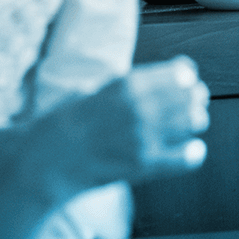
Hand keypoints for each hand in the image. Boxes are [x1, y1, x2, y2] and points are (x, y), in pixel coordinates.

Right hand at [0, 58, 211, 204]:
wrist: (43, 164)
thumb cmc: (60, 127)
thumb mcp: (91, 91)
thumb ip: (121, 86)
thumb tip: (146, 79)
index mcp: (126, 84)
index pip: (180, 72)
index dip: (185, 77)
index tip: (185, 81)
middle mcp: (139, 106)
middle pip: (191, 95)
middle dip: (193, 98)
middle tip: (190, 103)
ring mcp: (144, 136)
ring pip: (195, 122)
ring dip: (194, 122)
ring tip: (187, 126)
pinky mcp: (144, 165)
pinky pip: (188, 157)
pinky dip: (192, 152)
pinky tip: (189, 150)